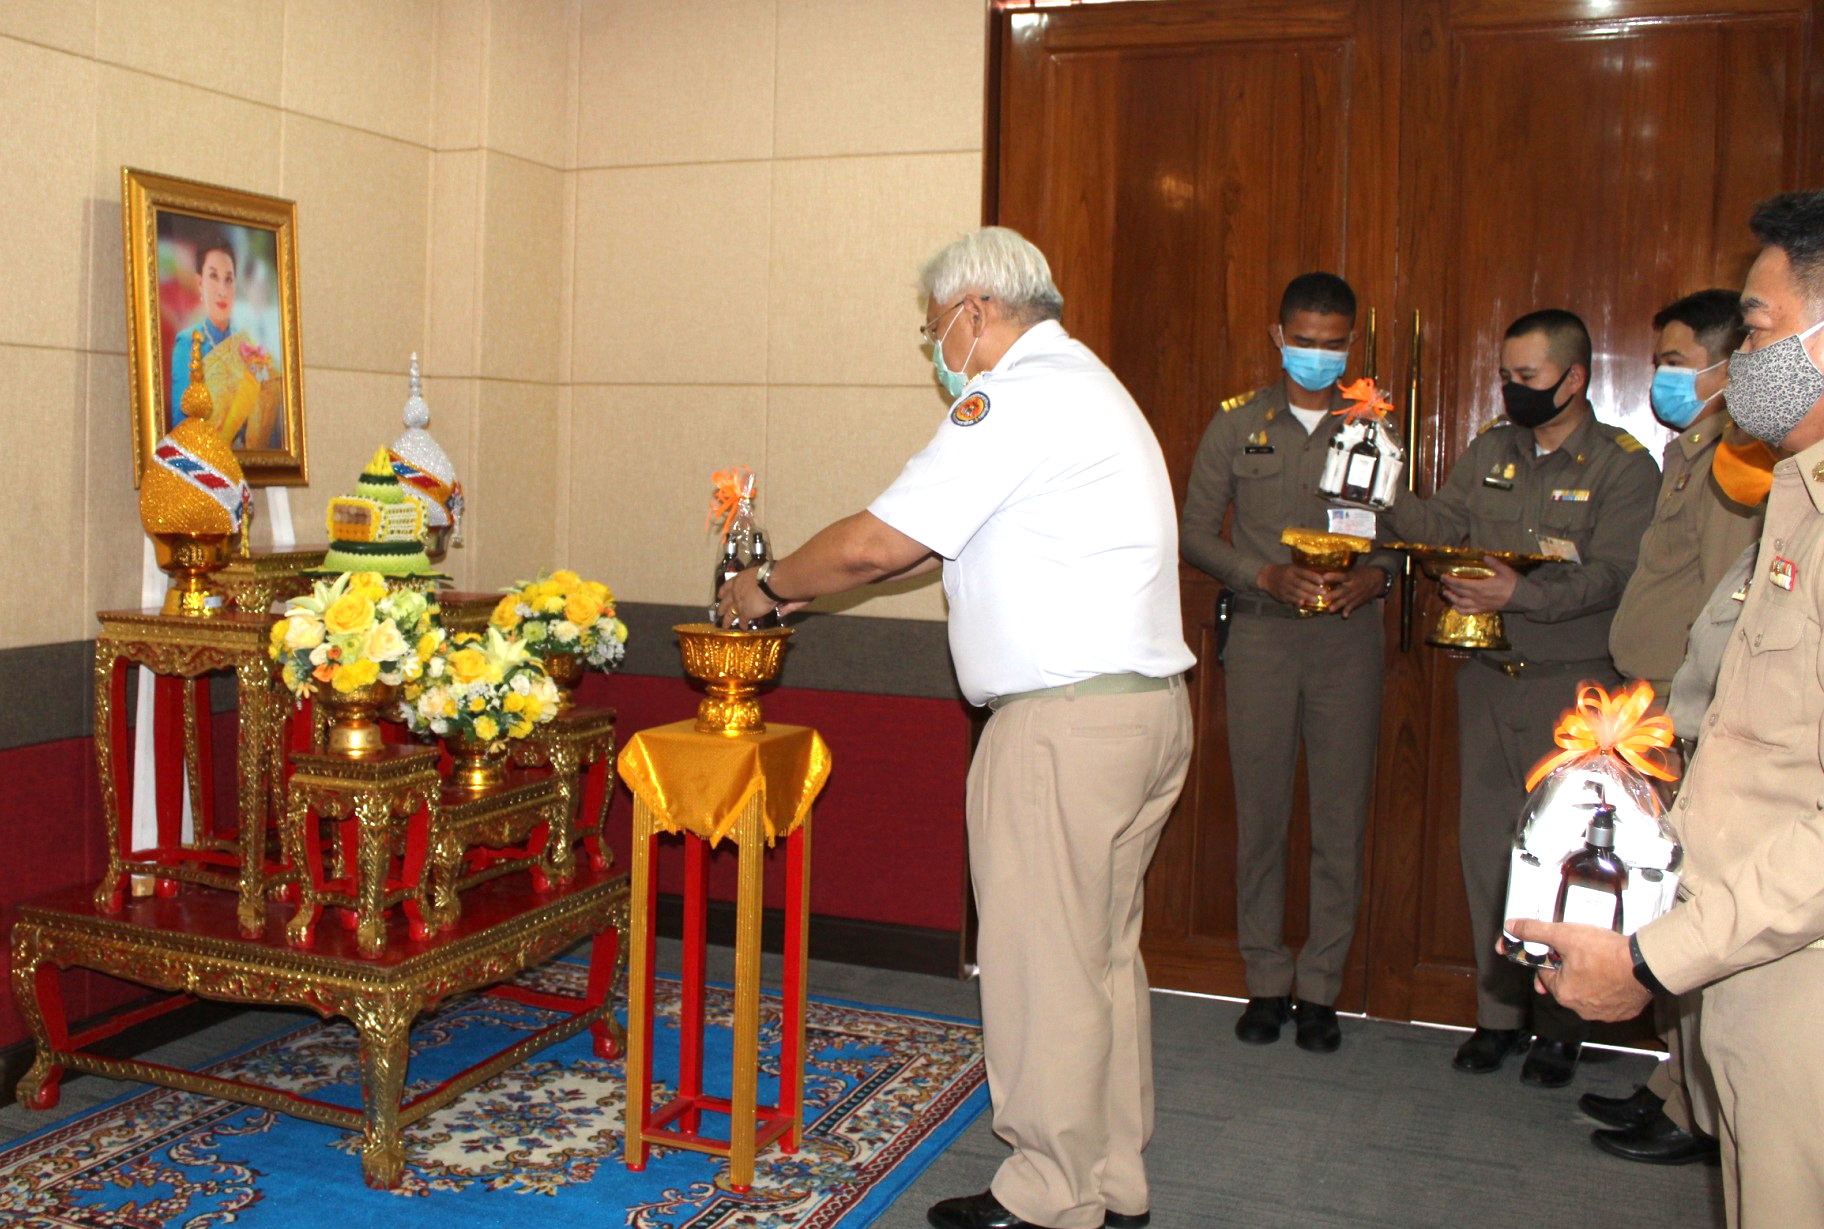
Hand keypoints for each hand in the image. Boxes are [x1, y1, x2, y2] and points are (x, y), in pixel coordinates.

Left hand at [713, 569, 794, 627]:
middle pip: (725, 602)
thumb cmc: (766, 575)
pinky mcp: (745, 612)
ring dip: (727, 620)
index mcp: (738, 581)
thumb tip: (759, 586)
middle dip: (722, 607)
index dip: (723, 591)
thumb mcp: (755, 575)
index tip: (719, 595)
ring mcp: (738, 603)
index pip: (727, 586)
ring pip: (730, 613)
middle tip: (719, 613)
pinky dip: (743, 624)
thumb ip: (753, 582)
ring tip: (725, 625)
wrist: (768, 583)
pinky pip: (742, 620)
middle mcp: (735, 592)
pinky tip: (743, 628)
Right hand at [1257, 562, 1330, 608]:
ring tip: (1317, 600)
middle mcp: (1288, 578)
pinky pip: (1290, 599)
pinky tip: (1303, 603)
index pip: (1304, 573)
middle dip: (1313, 589)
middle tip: (1324, 592)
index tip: (1322, 580)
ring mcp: (1284, 587)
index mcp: (1292, 570)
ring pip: (1296, 592)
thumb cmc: (1286, 572)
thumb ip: (1305, 571)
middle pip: (1301, 584)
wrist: (1267, 577)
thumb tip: (1323, 575)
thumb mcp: (1293, 567)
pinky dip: (1296, 601)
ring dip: (1307, 597)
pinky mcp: (1281, 595)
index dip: (1313, 577)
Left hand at [1328, 567, 1388, 617]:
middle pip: (1342, 591)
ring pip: (1346, 601)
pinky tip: (1344, 616)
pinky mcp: (1359, 600)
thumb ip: (1343, 573)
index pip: (1342, 576)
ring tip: (1330, 610)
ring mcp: (1356, 594)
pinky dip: (1349, 611)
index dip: (1334, 577)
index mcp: (1352, 577)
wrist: (1379, 580)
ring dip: (1338, 605)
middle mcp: (1353, 586)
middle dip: (1332, 595)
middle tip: (1323, 599)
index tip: (1324, 577)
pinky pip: (1353, 606)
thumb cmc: (1363, 572)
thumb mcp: (1354, 569)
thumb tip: (1326, 573)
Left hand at [1440, 556, 1519, 613]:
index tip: (1443, 576)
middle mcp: (1478, 597)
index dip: (1450, 581)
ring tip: (1445, 593)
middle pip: (1459, 593)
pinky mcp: (1483, 610)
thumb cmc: (1514, 583)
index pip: (1461, 584)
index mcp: (1481, 587)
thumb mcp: (1505, 571)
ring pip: (1460, 604)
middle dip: (1449, 587)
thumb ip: (1494, 564)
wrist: (1522, 598)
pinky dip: (1459, 610)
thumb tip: (1485, 556)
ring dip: (1451, 598)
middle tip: (1443, 581)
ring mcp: (1480, 605)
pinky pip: (1468, 612)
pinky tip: (1455, 606)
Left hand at [1502, 919, 1651, 1021]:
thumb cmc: (1606, 953)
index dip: (1551, 957)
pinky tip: (1612, 974)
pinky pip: (1608, 1000)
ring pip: (1587, 992)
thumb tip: (1512, 927)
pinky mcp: (1621, 1012)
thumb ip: (1536, 931)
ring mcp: (1602, 1013)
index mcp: (1562, 992)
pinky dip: (1608, 988)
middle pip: (1566, 984)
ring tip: (1599, 961)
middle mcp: (1580, 1008)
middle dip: (1569, 969)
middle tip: (1582, 953)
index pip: (1546, 973)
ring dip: (1588, 979)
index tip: (1560, 948)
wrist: (1645, 965)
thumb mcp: (1565, 935)